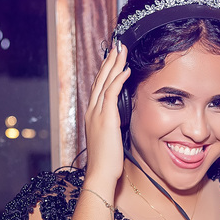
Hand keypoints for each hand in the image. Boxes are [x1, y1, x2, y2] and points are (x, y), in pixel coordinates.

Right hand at [84, 42, 130, 187]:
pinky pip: (111, 93)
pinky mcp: (106, 118)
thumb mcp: (110, 138)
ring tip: (121, 50)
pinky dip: (118, 80)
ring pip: (105, 82)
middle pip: (100, 80)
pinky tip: (126, 70)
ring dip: (114, 65)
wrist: (100, 173)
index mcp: (92, 115)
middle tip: (117, 46)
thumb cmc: (107, 161)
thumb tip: (122, 119)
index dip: (105, 72)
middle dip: (109, 61)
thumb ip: (114, 125)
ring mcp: (97, 114)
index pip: (98, 87)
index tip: (113, 59)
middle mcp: (92, 111)